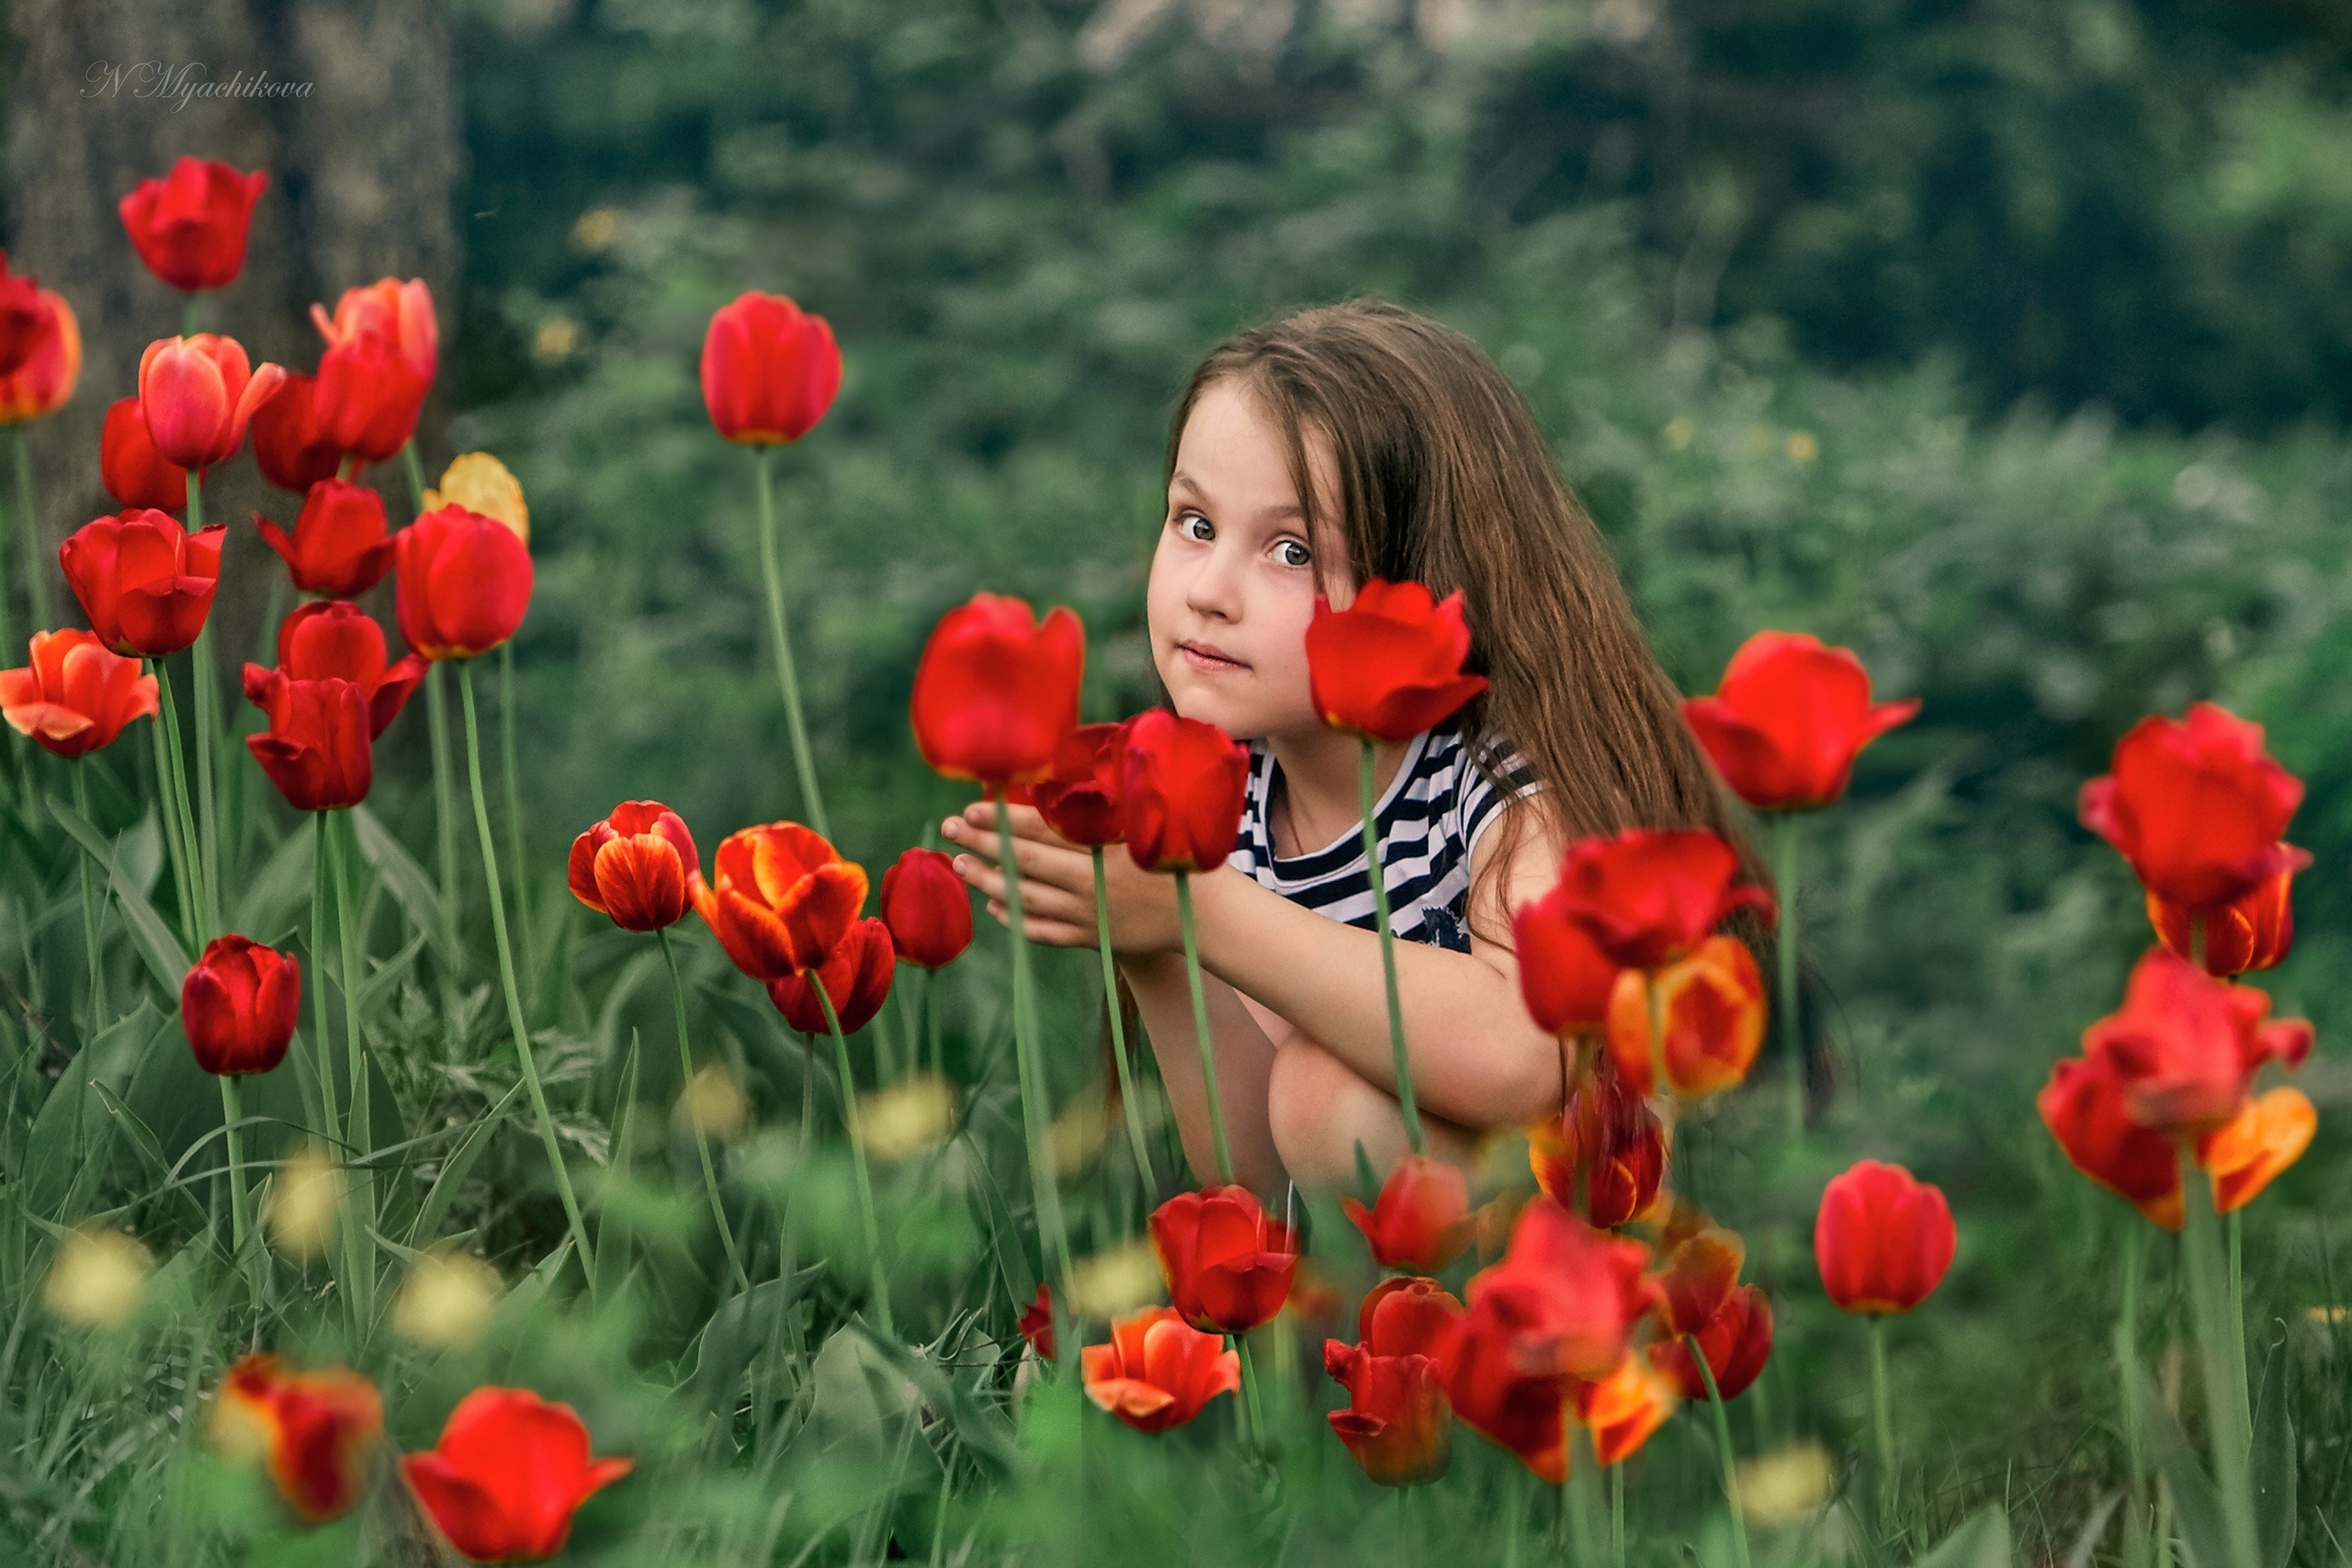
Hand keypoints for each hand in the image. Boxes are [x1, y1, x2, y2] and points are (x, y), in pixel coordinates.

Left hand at [941, 801, 1182, 955]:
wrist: (1211, 918)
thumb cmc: (1184, 858)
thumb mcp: (1149, 823)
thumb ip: (1110, 804)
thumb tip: (1069, 777)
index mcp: (1102, 849)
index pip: (1041, 830)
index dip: (1002, 819)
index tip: (972, 808)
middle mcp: (1089, 883)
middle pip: (1023, 862)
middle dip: (982, 844)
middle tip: (949, 830)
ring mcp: (1088, 915)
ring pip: (1025, 899)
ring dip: (989, 881)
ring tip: (961, 866)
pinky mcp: (1092, 939)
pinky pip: (1043, 931)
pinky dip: (1015, 918)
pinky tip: (995, 906)